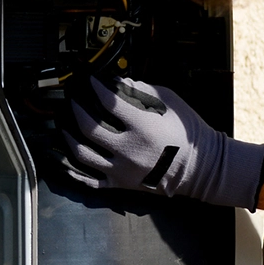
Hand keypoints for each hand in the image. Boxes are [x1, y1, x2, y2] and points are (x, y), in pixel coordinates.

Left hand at [60, 76, 263, 210]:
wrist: (200, 168)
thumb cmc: (187, 131)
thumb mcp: (170, 103)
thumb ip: (142, 91)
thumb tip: (117, 82)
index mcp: (143, 127)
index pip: (109, 102)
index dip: (95, 88)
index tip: (89, 80)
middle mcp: (129, 150)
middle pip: (89, 127)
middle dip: (75, 109)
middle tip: (71, 99)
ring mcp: (122, 171)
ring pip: (82, 154)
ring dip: (68, 137)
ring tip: (63, 124)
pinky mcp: (120, 185)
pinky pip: (89, 181)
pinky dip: (73, 170)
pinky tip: (63, 158)